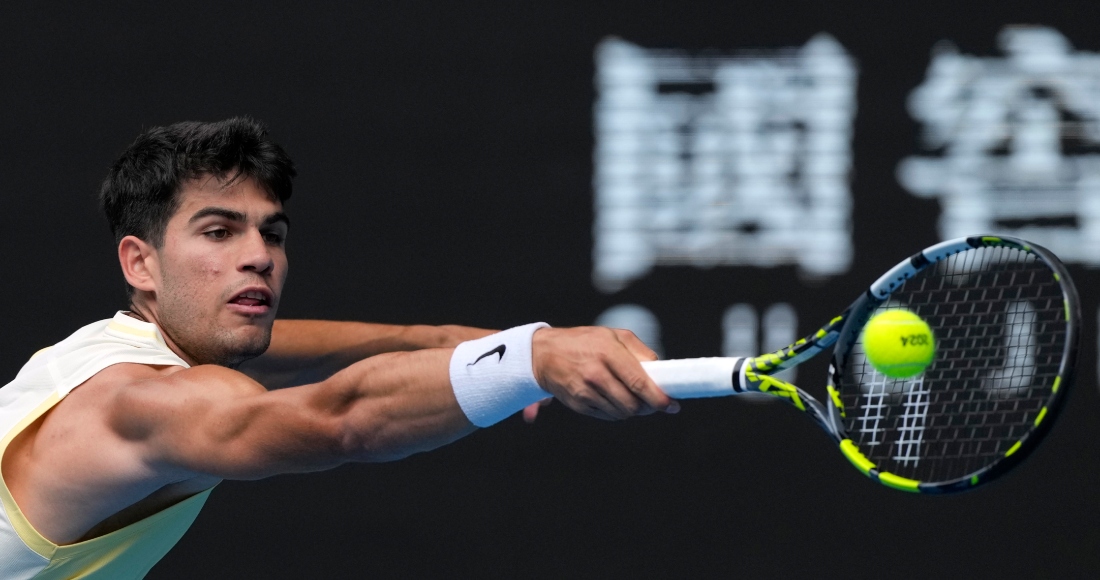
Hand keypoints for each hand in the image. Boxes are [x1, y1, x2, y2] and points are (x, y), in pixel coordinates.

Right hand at [528, 327, 678, 420]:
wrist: (544, 354)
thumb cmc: (584, 342)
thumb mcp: (613, 335)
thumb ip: (640, 352)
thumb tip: (661, 372)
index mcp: (608, 352)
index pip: (639, 383)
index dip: (659, 398)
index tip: (672, 405)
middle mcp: (596, 373)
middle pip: (633, 405)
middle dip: (648, 407)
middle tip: (653, 402)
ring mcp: (585, 391)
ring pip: (622, 413)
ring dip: (632, 409)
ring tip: (630, 397)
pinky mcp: (578, 405)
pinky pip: (607, 416)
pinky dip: (616, 411)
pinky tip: (612, 397)